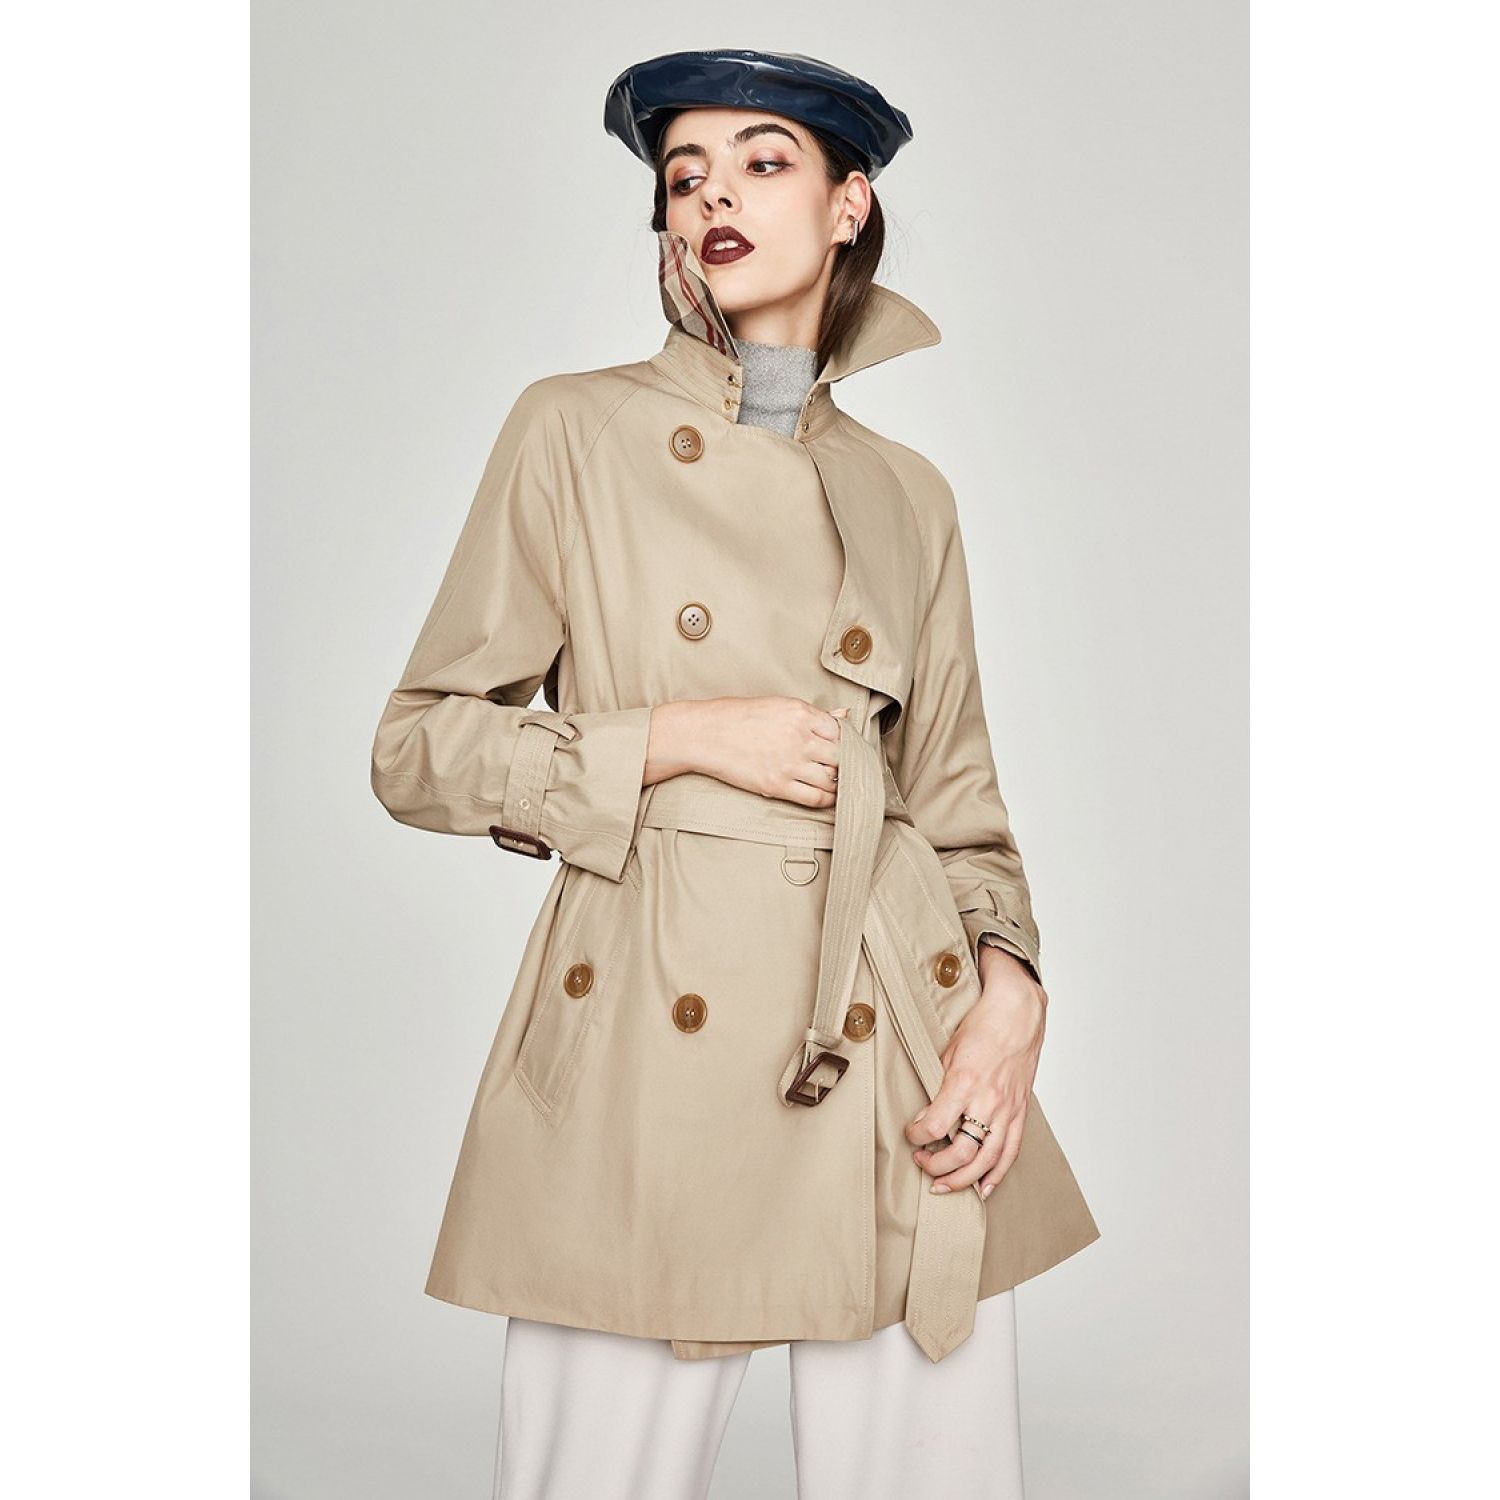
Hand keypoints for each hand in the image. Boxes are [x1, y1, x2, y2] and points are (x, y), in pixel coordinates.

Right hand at [649, 696, 848, 806]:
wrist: (705, 734)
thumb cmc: (738, 717)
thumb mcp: (778, 705)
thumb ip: (813, 714)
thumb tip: (845, 713)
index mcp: (800, 713)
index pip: (841, 731)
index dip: (846, 742)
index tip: (844, 749)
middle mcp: (799, 738)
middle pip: (841, 756)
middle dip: (845, 764)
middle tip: (844, 768)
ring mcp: (789, 763)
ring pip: (832, 779)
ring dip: (837, 783)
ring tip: (833, 782)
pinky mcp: (777, 784)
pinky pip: (815, 798)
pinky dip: (826, 800)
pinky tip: (825, 795)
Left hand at [902, 946, 1047, 1198]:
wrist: (1018, 1015)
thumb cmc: (983, 1027)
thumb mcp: (949, 1051)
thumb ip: (937, 1086)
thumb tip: (926, 1115)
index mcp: (965, 1083)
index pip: (937, 1125)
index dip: (917, 1136)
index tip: (910, 1135)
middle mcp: (988, 1101)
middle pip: (962, 1152)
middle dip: (936, 1166)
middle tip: (922, 1163)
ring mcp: (1008, 1110)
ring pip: (987, 1160)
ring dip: (963, 1180)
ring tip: (944, 1186)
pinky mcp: (1021, 1113)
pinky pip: (1011, 1152)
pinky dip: (997, 1175)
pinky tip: (983, 1188)